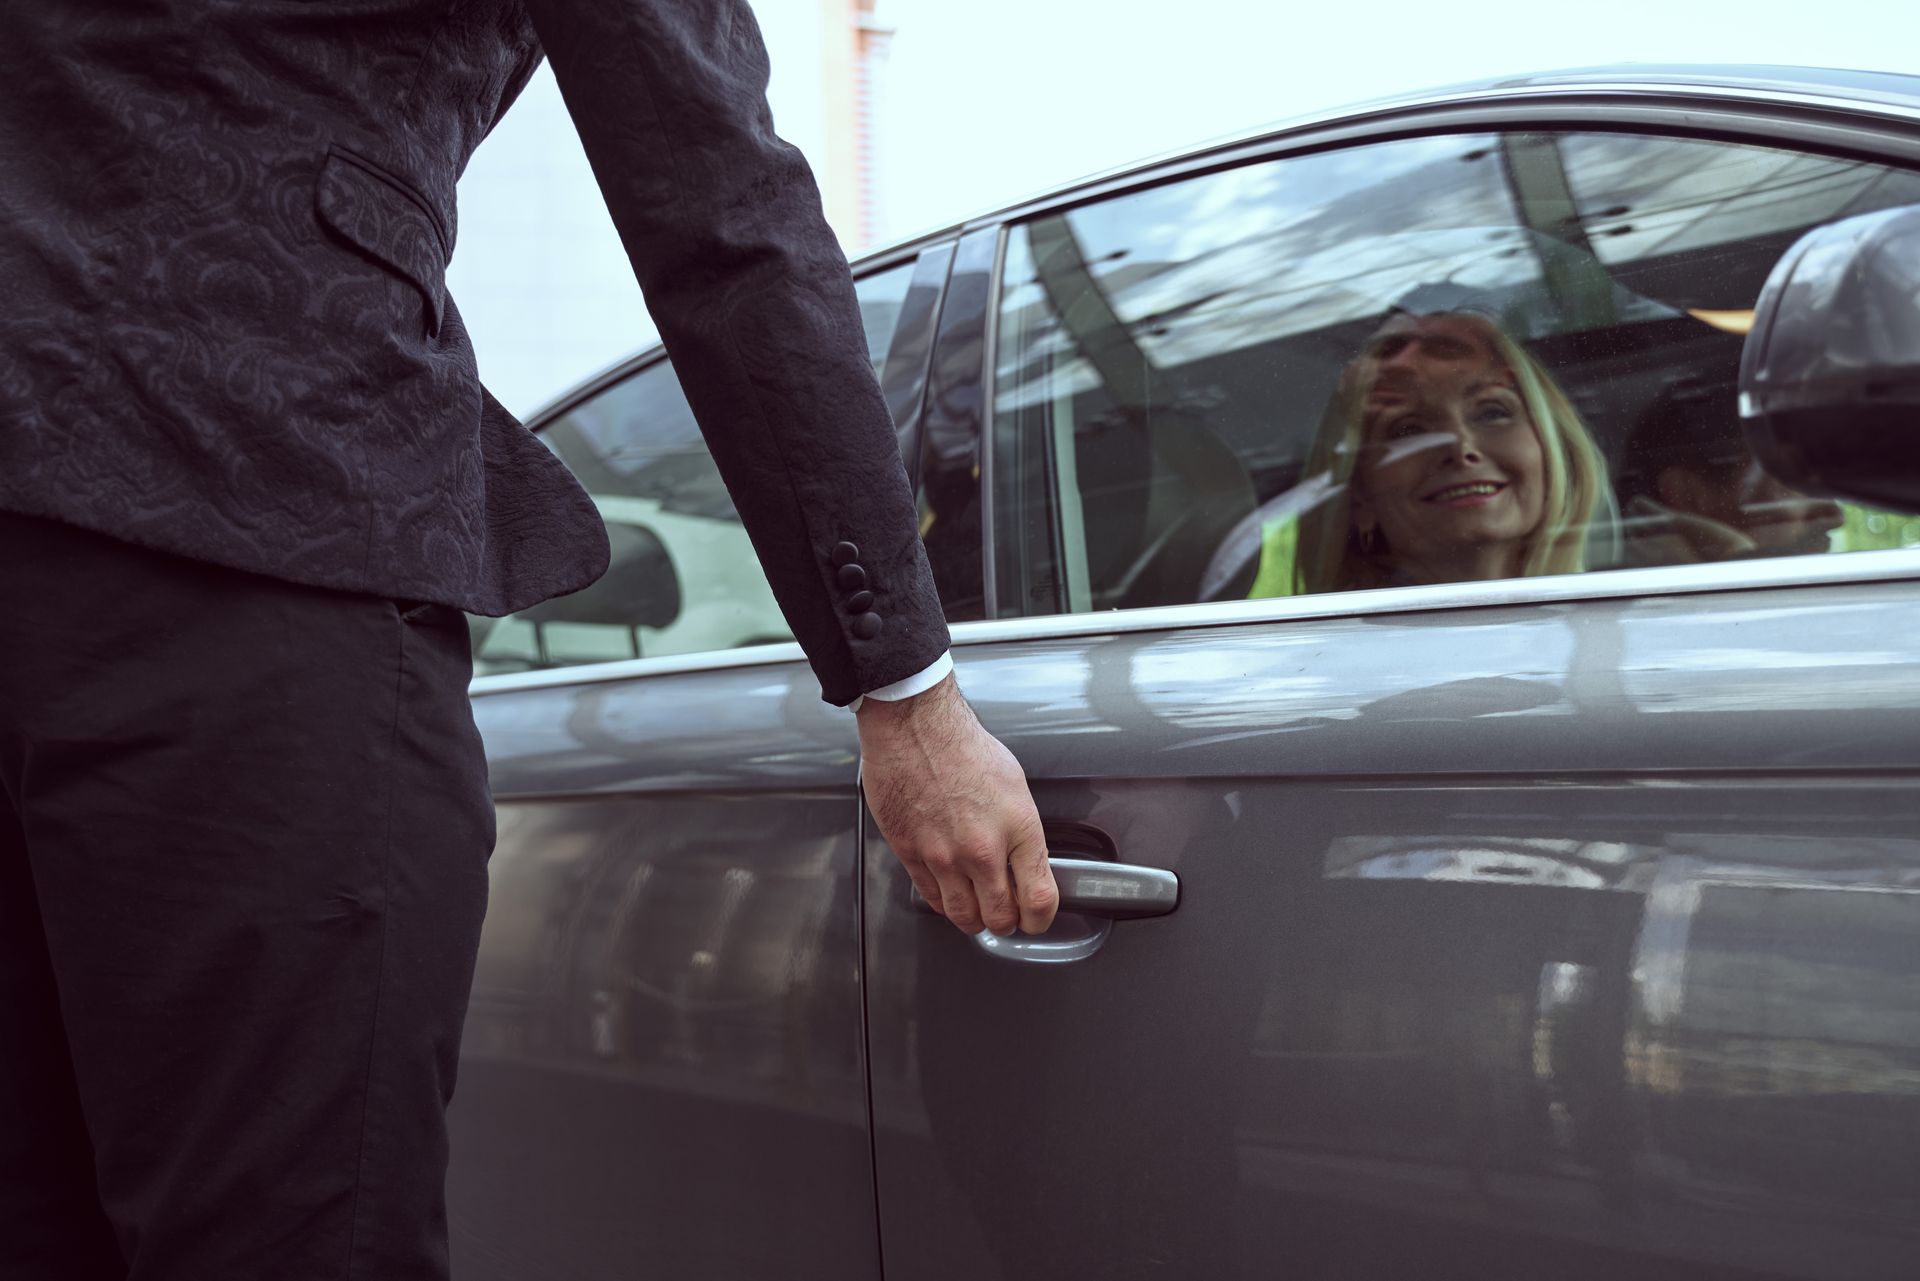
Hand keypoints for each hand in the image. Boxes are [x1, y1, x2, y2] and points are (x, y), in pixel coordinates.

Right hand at [855, 674, 1057, 935]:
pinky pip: (931, 898)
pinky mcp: (911, 854)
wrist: (914, 727)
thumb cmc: (962, 746)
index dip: (1041, 919)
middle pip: (1000, 916)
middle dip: (1007, 922)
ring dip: (974, 920)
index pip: (1039, 898)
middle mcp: (982, 848)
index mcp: (1018, 828)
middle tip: (1007, 916)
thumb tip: (1026, 859)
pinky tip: (949, 894)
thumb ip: (1020, 830)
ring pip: (964, 916)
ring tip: (978, 912)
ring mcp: (944, 856)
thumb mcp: (1014, 785)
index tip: (1038, 919)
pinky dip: (943, 903)